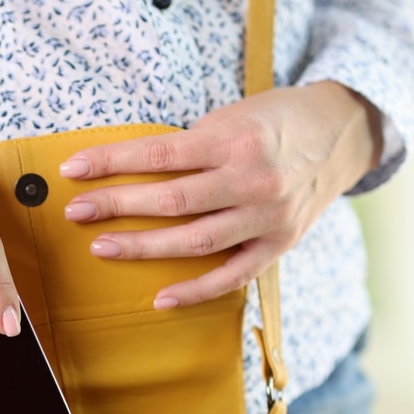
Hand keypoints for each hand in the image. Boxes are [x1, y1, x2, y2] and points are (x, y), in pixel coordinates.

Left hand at [60, 82, 382, 308]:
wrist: (340, 132)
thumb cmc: (275, 119)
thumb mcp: (232, 116)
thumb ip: (191, 145)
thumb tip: (131, 169)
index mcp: (235, 140)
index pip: (159, 153)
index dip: (112, 162)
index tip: (73, 170)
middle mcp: (252, 180)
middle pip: (171, 200)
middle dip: (117, 205)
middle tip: (77, 212)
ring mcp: (267, 217)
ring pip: (195, 240)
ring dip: (144, 247)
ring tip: (103, 247)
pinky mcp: (279, 244)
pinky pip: (232, 275)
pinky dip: (196, 290)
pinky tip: (160, 298)